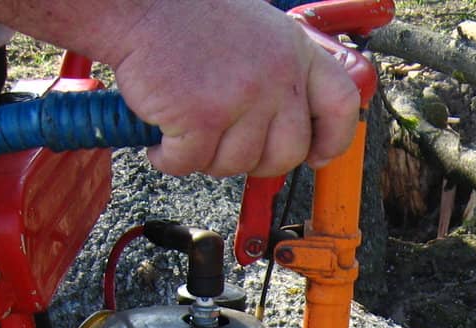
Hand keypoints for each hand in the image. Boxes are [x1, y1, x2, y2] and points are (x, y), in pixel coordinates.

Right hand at [110, 0, 358, 176]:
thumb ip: (280, 73)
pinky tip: (162, 139)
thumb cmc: (186, 16)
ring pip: (239, 164)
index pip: (341, 105)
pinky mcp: (202, 118)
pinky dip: (171, 159)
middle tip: (226, 144)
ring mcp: (242, 97)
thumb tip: (292, 125)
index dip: (332, 139)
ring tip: (188, 129)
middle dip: (256, 161)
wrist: (134, 4)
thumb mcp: (257, 32)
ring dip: (208, 157)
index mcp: (295, 51)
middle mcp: (276, 75)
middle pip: (288, 153)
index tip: (315, 154)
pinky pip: (193, 163)